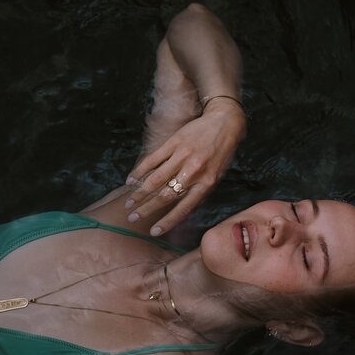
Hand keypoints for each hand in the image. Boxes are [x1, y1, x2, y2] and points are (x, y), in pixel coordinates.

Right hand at [125, 101, 245, 235]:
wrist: (225, 124)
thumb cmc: (222, 154)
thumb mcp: (217, 177)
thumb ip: (200, 193)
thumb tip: (182, 210)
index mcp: (206, 184)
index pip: (183, 209)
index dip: (167, 221)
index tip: (154, 231)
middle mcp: (193, 172)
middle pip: (165, 196)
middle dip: (147, 209)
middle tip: (133, 217)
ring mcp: (182, 157)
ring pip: (155, 179)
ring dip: (139, 193)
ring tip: (129, 202)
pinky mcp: (173, 143)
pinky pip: (153, 159)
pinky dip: (140, 171)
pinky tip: (130, 179)